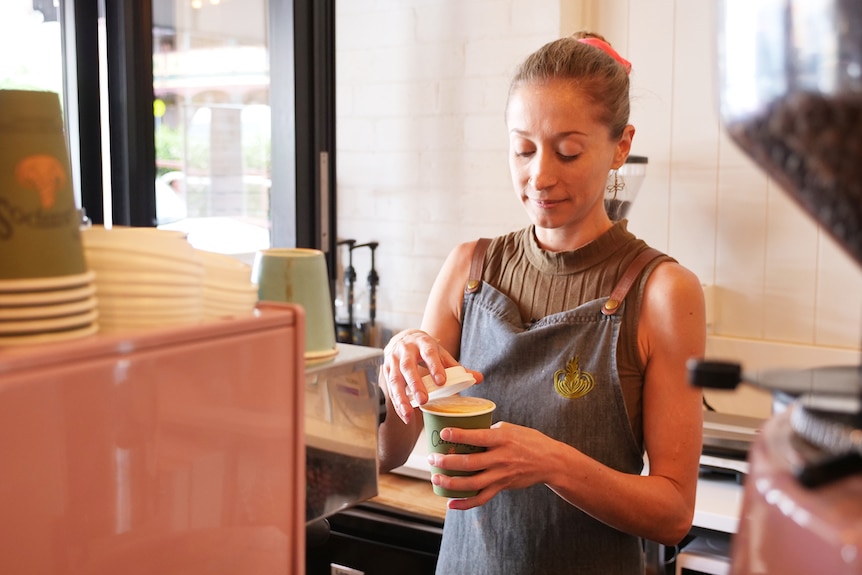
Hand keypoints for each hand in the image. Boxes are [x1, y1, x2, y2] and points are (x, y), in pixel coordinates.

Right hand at [382, 329, 478, 423]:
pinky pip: (390, 389)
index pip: (429, 353)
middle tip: (424, 400)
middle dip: (415, 384)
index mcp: (422, 343)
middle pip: (408, 366)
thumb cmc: (425, 349)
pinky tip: (404, 415)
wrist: (404, 339)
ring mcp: (393, 360)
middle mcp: (405, 350)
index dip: (435, 367)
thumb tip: (478, 378)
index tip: (442, 382)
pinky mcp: (386, 371)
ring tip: (408, 414)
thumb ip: (457, 367)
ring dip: (401, 398)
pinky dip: (397, 403)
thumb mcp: (440, 353)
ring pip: (395, 379)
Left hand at [426, 421, 560, 509]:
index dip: (459, 435)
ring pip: (472, 483)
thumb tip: (466, 431)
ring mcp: (501, 475)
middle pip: (469, 463)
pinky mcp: (502, 486)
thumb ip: (489, 431)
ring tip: (435, 478)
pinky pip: (481, 498)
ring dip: (451, 483)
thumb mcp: (510, 428)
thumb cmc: (528, 440)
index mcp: (502, 439)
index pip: (478, 437)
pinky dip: (465, 503)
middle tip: (431, 458)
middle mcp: (501, 458)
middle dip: (447, 462)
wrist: (550, 461)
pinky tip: (450, 503)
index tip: (443, 433)